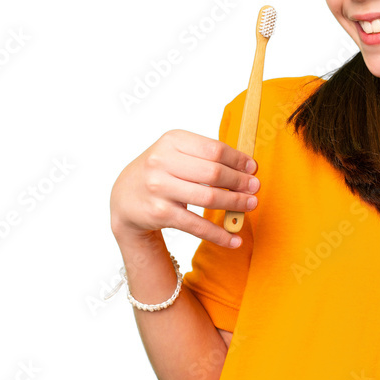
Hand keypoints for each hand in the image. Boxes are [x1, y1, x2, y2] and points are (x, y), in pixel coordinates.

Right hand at [110, 129, 259, 249]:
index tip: (253, 168)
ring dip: (235, 203)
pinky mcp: (160, 213)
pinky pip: (196, 226)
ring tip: (250, 205)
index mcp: (172, 141)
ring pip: (208, 198)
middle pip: (213, 172)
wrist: (124, 196)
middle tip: (255, 188)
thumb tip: (246, 167)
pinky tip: (234, 239)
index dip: (238, 160)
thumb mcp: (176, 152)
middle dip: (240, 182)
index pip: (214, 149)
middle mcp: (162, 162)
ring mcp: (159, 188)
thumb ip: (206, 155)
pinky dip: (218, 234)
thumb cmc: (160, 171)